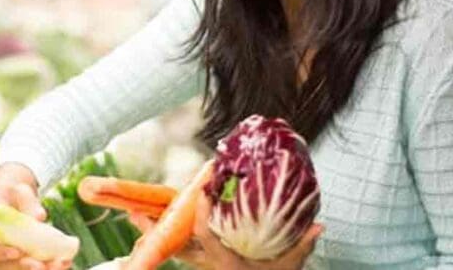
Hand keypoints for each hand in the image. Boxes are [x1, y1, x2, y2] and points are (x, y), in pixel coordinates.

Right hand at [0, 163, 71, 269]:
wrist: (17, 196)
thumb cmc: (14, 191)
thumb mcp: (19, 189)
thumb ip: (27, 200)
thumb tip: (40, 217)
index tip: (17, 252)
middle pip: (0, 265)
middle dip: (21, 267)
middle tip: (40, 266)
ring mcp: (4, 256)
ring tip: (59, 264)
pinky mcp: (20, 259)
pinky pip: (31, 267)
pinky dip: (48, 267)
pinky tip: (65, 262)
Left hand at [128, 197, 321, 269]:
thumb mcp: (289, 268)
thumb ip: (301, 246)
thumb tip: (319, 225)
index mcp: (227, 264)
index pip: (208, 236)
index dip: (202, 213)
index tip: (201, 190)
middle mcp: (210, 266)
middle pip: (176, 246)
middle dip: (154, 229)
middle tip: (134, 211)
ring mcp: (204, 266)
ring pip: (172, 248)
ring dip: (153, 231)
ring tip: (133, 213)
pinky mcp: (203, 264)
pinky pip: (179, 249)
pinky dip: (164, 237)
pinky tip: (150, 221)